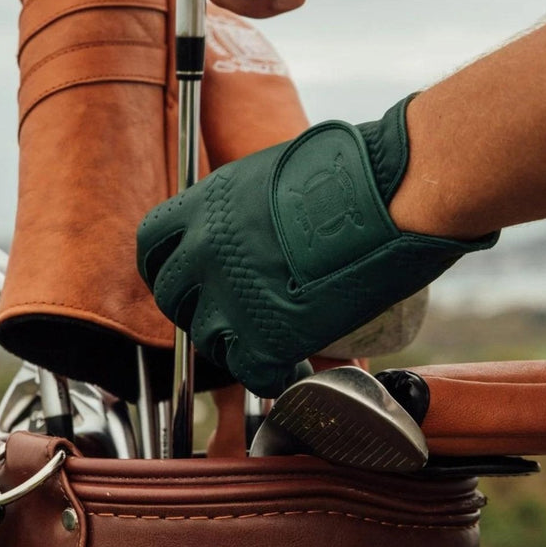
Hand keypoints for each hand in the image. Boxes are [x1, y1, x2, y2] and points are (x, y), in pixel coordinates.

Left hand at [136, 98, 496, 395]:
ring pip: (209, 340)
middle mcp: (205, 249)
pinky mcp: (266, 337)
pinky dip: (272, 377)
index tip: (185, 279)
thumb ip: (251, 206)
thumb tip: (259, 228)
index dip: (167, 266)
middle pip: (173, 297)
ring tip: (271, 340)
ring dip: (235, 345)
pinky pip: (253, 374)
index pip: (151, 244)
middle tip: (233, 314)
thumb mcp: (278, 174)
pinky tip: (294, 369)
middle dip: (198, 310)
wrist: (393, 190)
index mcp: (206, 203)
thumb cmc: (356, 170)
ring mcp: (231, 296)